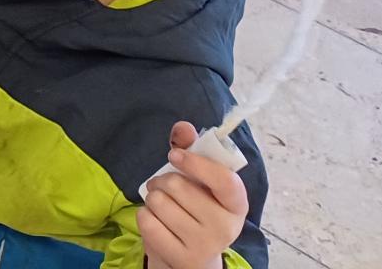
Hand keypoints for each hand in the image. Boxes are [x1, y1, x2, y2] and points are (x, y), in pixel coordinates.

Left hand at [137, 122, 248, 268]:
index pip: (224, 180)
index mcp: (236, 204)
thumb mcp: (198, 179)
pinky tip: (158, 223)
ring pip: (158, 201)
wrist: (192, 253)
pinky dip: (145, 216)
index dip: (197, 163)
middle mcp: (226, 227)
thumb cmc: (195, 207)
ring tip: (164, 206)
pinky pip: (146, 220)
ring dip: (152, 198)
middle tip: (166, 188)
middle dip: (162, 181)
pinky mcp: (181, 257)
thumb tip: (183, 126)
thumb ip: (191, 149)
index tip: (175, 155)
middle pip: (177, 186)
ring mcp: (205, 245)